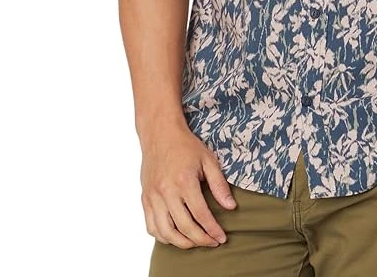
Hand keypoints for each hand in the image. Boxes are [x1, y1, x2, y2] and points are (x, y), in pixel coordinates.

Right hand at [140, 121, 236, 248]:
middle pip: (184, 227)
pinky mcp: (145, 198)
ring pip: (165, 232)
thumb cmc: (186, 146)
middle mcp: (166, 191)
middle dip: (201, 240)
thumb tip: (231, 207)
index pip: (201, 214)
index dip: (213, 230)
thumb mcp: (208, 160)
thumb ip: (219, 185)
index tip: (221, 238)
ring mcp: (153, 196)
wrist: (160, 134)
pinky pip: (151, 226)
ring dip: (182, 243)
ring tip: (195, 242)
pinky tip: (175, 236)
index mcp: (184, 181)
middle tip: (212, 242)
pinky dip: (163, 236)